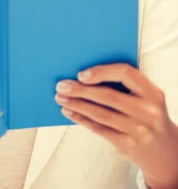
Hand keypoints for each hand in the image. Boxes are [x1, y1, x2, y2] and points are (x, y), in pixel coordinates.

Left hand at [55, 63, 177, 188]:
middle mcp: (148, 112)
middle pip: (108, 96)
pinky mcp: (128, 145)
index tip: (81, 74)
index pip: (126, 74)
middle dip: (81, 90)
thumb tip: (85, 74)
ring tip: (60, 98)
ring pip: (101, 114)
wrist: (164, 152)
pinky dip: (81, 119)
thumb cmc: (147, 114)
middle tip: (61, 85)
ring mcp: (138, 130)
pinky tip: (69, 112)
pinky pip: (99, 129)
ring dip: (76, 105)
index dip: (101, 72)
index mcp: (153, 93)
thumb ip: (126, 85)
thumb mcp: (147, 97)